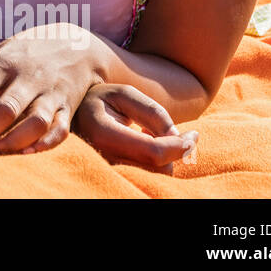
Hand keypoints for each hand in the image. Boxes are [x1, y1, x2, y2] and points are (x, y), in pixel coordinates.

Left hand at [0, 23, 105, 155]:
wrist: (76, 43)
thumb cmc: (25, 52)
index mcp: (3, 63)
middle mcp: (27, 78)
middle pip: (3, 109)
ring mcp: (50, 92)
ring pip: (34, 121)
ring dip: (13, 140)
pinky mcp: (68, 106)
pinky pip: (61, 129)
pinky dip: (45, 143)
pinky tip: (26, 153)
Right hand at [72, 82, 196, 173]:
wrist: (75, 114)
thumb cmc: (103, 100)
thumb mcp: (126, 94)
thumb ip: (154, 113)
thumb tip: (178, 139)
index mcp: (102, 132)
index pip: (153, 151)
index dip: (179, 146)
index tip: (194, 135)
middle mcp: (100, 157)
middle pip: (157, 167)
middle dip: (171, 150)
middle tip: (164, 128)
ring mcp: (105, 170)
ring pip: (154, 175)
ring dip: (162, 155)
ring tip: (147, 133)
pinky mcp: (112, 176)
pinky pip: (146, 177)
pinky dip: (154, 162)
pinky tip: (143, 144)